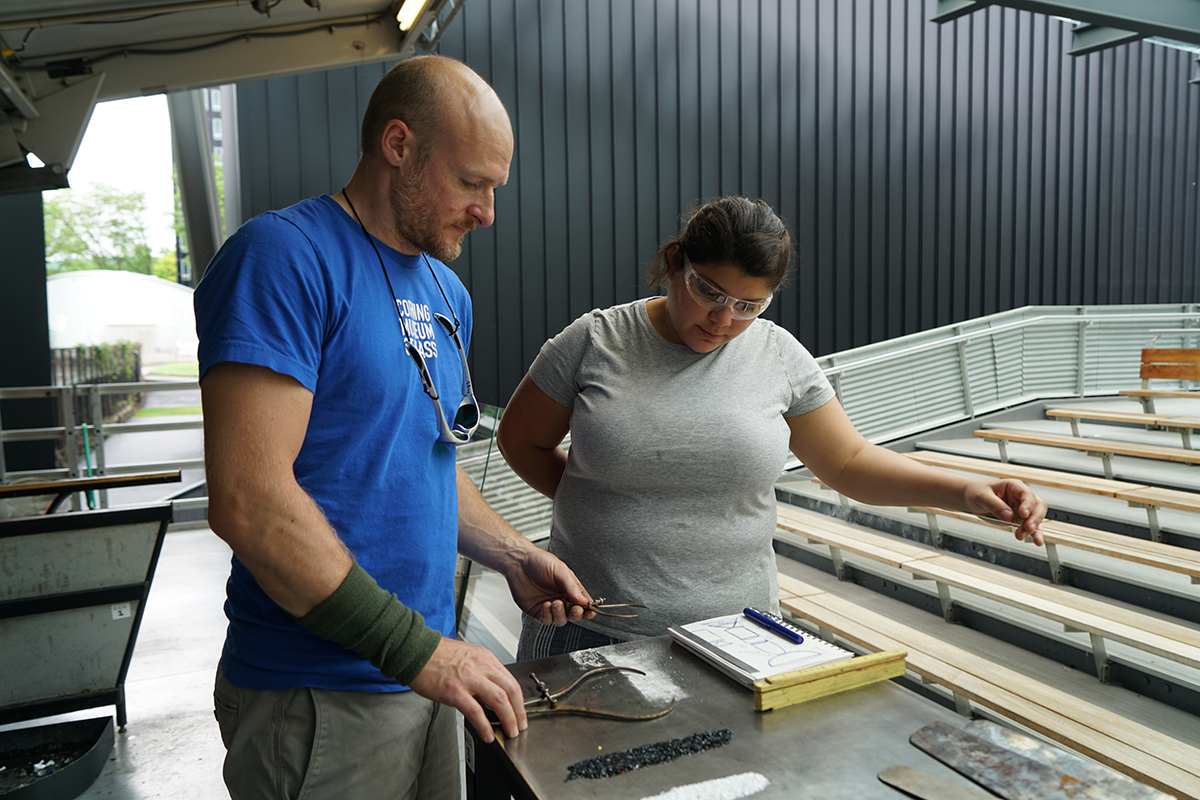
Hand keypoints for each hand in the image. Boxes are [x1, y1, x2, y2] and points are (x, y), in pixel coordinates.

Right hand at [407, 637, 526, 742]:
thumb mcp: (468, 656)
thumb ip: (482, 672)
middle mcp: (480, 666)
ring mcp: (468, 678)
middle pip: (510, 690)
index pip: (511, 680)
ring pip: (499, 700)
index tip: (520, 712)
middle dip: (519, 712)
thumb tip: (492, 692)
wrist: (416, 651)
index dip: (519, 700)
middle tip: (519, 726)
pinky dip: (484, 726)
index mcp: (485, 658)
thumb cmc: (438, 654)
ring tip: (509, 732)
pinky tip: (487, 735)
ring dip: (508, 719)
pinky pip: (476, 711)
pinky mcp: (454, 691)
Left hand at [503, 547, 596, 625]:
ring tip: (556, 603)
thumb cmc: (540, 561)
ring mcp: (550, 607)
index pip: (584, 603)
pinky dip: (548, 615)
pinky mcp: (537, 611)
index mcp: (571, 589)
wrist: (518, 562)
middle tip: (575, 609)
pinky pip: (546, 620)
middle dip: (576, 614)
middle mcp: (562, 599)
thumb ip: (571, 586)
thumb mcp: (559, 570)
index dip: (589, 609)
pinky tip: (546, 605)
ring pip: (561, 620)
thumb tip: (584, 601)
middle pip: (574, 614)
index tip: (590, 612)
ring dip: (561, 614)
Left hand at [965, 479, 1047, 545]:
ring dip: (1034, 529)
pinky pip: (1031, 527)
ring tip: (1023, 536)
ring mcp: (1021, 509)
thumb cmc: (977, 492)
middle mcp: (1021, 497)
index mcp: (1014, 486)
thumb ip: (995, 505)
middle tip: (1028, 528)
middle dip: (1034, 518)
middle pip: (1037, 506)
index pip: (1027, 494)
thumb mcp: (982, 496)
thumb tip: (1008, 515)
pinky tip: (1036, 541)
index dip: (1028, 504)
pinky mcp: (1019, 520)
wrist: (971, 499)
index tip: (1024, 514)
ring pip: (1036, 518)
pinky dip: (1034, 534)